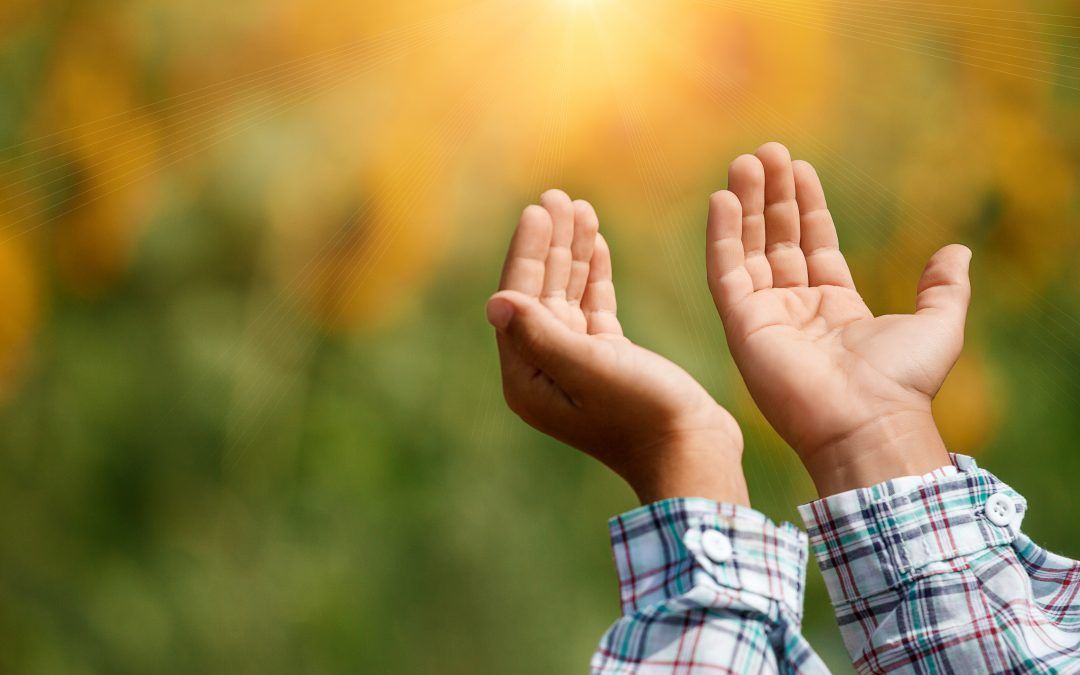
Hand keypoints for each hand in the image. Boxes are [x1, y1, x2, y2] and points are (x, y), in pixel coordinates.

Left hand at [488, 189, 747, 505]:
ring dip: (571, 252)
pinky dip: (593, 276)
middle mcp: (545, 370)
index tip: (538, 209)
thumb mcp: (589, 368)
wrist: (693, 453)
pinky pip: (592, 309)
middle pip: (540, 292)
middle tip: (557, 196)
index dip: (528, 252)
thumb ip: (541, 333)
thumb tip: (494, 302)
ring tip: (579, 207)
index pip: (519, 299)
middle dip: (549, 243)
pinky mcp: (608, 362)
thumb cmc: (642, 414)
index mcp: (528, 377)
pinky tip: (596, 243)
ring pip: (567, 296)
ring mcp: (576, 366)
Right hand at [706, 143, 969, 495]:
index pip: (813, 245)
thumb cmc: (904, 382)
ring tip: (744, 161)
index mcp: (835, 308)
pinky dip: (721, 236)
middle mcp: (796, 309)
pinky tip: (722, 199)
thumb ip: (944, 287)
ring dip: (745, 206)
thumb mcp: (939, 325)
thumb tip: (956, 252)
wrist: (868, 420)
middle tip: (765, 152)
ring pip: (749, 250)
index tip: (799, 168)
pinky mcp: (741, 325)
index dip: (807, 206)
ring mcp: (765, 317)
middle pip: (778, 240)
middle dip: (772, 196)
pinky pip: (726, 272)